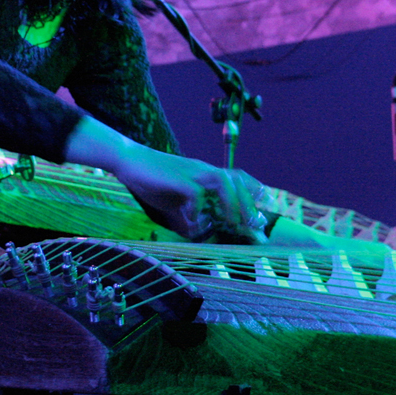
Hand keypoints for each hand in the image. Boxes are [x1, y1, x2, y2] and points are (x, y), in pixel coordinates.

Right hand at [115, 148, 265, 241]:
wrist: (129, 161)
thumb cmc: (153, 180)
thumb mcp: (175, 201)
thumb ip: (188, 215)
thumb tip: (198, 233)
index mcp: (205, 174)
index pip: (237, 177)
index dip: (254, 190)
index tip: (265, 208)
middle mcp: (203, 170)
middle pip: (235, 179)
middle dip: (248, 203)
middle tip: (254, 225)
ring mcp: (191, 173)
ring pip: (222, 181)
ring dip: (230, 203)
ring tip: (231, 223)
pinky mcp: (178, 179)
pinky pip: (195, 192)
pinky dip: (198, 208)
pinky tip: (193, 220)